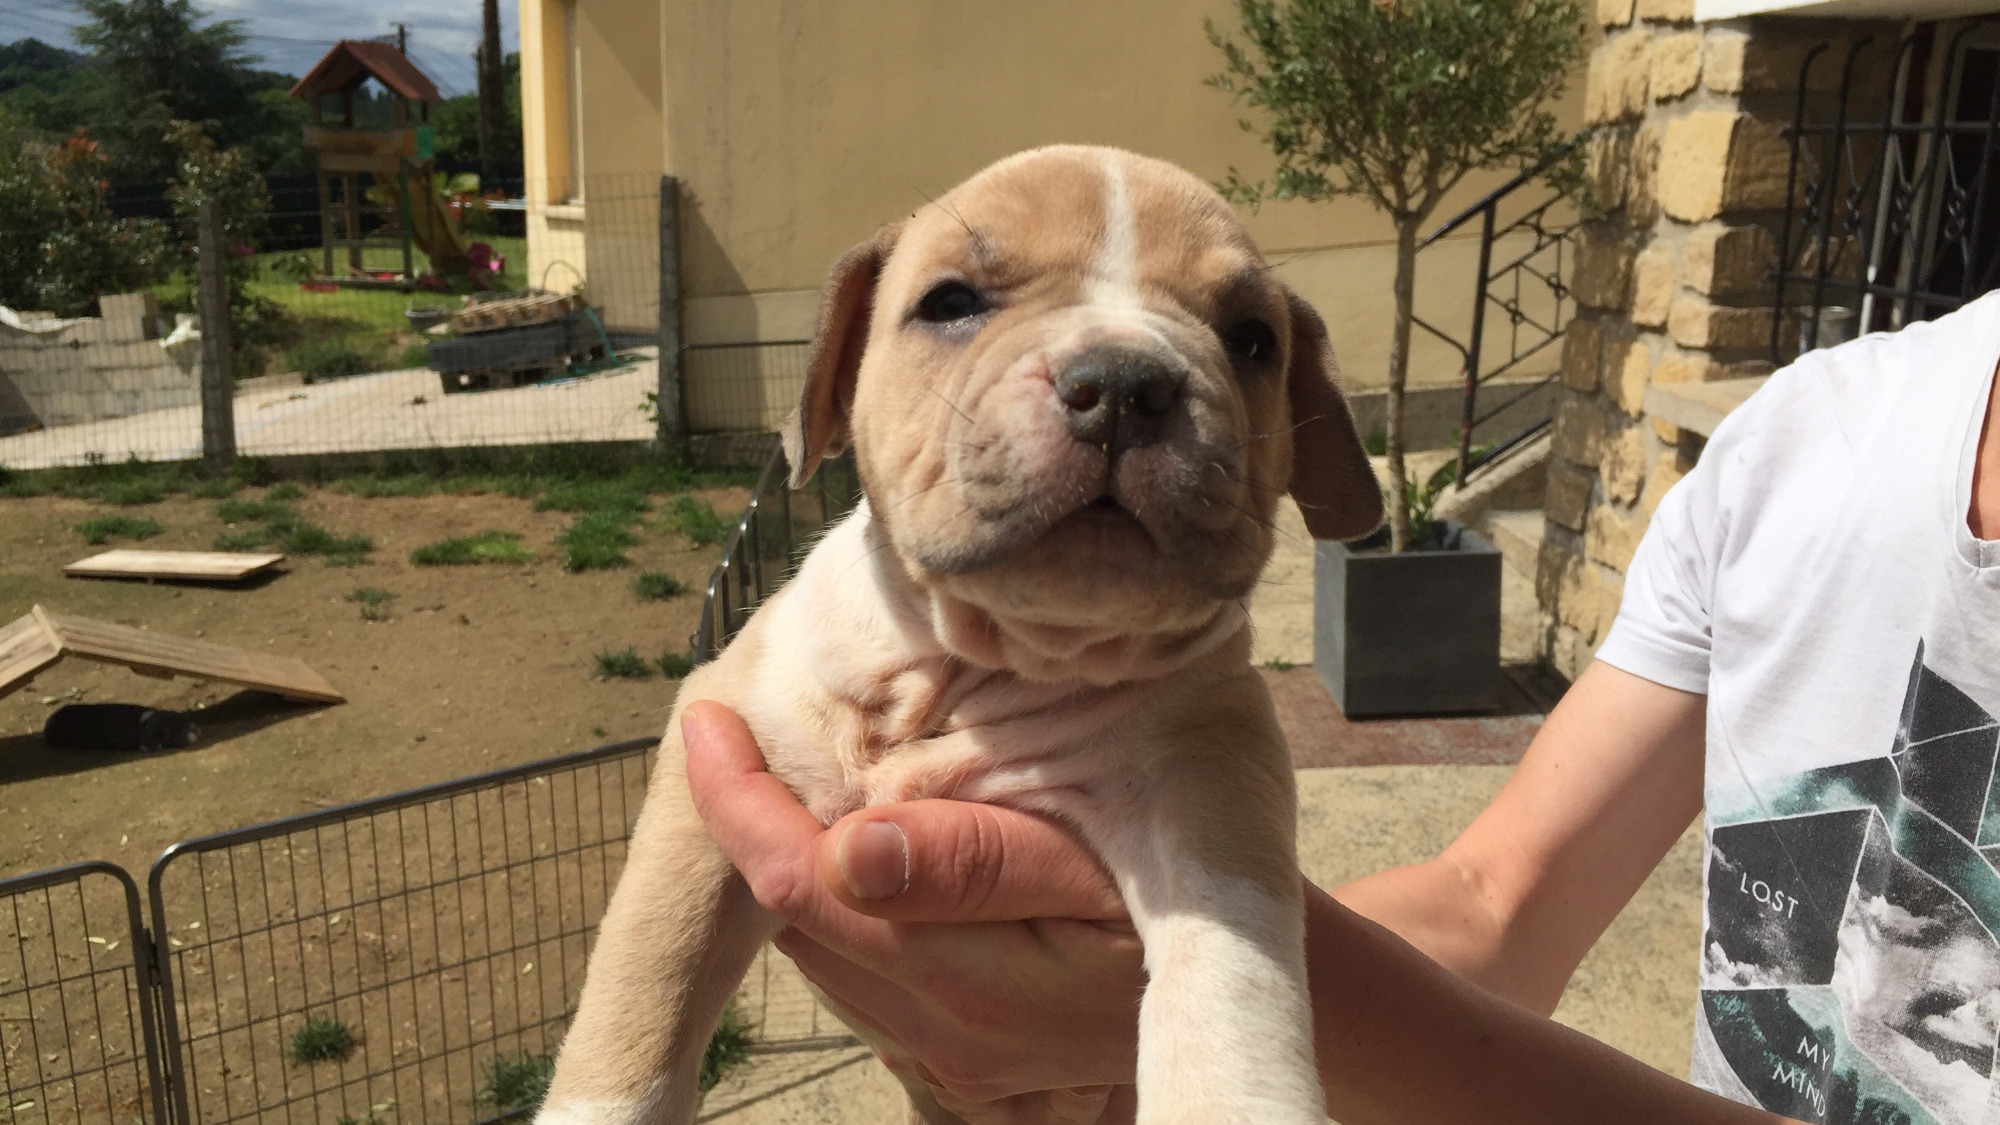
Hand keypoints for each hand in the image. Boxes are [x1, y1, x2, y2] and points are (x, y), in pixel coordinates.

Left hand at [681, 700, 1145, 1123]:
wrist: (1248, 980)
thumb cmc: (1182, 895)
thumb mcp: (1096, 864)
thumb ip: (972, 860)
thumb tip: (841, 847)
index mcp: (969, 981)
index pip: (802, 886)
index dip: (737, 800)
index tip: (708, 719)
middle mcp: (942, 1035)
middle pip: (794, 921)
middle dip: (751, 825)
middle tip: (738, 730)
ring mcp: (946, 1058)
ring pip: (817, 952)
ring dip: (796, 867)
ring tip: (793, 777)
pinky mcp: (955, 1062)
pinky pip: (861, 976)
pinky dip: (842, 909)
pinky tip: (870, 850)